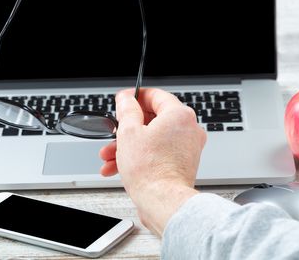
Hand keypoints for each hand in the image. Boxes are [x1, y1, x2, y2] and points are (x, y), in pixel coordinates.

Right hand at [99, 88, 206, 234]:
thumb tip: (126, 98)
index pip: (156, 95)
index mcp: (179, 114)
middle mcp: (189, 129)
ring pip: (153, 138)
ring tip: (109, 157)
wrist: (163, 202)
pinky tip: (118, 167)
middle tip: (114, 132)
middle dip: (127, 128)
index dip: (135, 96)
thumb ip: (127, 110)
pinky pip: (159, 152)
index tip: (123, 100)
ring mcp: (188, 147)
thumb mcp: (128, 132)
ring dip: (129, 145)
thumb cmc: (150, 170)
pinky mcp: (183, 163)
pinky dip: (140, 156)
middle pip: (153, 119)